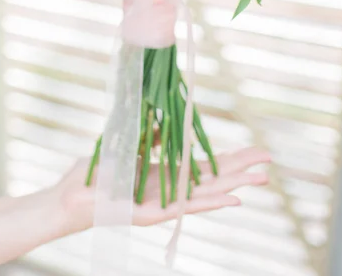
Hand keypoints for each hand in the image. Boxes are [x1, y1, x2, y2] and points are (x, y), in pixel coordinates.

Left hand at [55, 147, 270, 233]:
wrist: (70, 195)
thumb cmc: (98, 173)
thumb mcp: (129, 148)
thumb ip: (151, 140)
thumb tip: (167, 127)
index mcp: (167, 174)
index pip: (207, 166)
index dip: (231, 159)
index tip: (255, 152)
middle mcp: (170, 190)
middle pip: (215, 179)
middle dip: (243, 170)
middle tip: (271, 162)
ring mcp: (164, 203)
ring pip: (208, 194)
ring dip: (236, 186)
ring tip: (263, 180)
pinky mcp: (152, 214)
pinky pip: (185, 207)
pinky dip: (211, 203)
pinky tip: (233, 199)